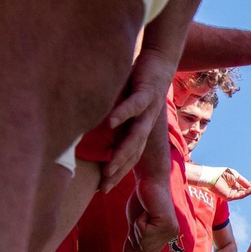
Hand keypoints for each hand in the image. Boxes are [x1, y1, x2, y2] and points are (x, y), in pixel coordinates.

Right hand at [99, 49, 175, 192]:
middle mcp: (145, 125)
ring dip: (122, 152)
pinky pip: (134, 106)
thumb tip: (90, 135)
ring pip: (136, 136)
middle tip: (104, 188)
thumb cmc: (136, 85)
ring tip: (109, 168)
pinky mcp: (148, 93)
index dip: (117, 174)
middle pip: (133, 153)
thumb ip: (110, 123)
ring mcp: (148, 111)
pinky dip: (123, 114)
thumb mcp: (123, 108)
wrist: (160, 62)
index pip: (128, 157)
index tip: (102, 189)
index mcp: (139, 130)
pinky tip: (110, 123)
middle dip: (118, 172)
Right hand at [122, 145, 179, 251]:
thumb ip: (132, 240)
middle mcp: (172, 234)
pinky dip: (140, 220)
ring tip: (146, 212)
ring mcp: (171, 229)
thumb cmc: (141, 200)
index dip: (137, 239)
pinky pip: (144, 231)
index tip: (141, 220)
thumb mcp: (135, 223)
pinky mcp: (166, 222)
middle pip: (145, 250)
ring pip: (144, 242)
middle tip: (143, 216)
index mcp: (166, 236)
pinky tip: (148, 210)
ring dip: (138, 225)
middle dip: (137, 233)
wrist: (147, 181)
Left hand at [200, 166, 250, 200]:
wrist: (212, 177)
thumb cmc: (222, 174)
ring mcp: (232, 194)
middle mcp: (234, 189)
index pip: (245, 184)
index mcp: (235, 183)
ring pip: (245, 193)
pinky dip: (247, 192)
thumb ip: (243, 181)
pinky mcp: (229, 197)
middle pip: (246, 190)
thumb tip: (250, 185)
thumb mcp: (235, 175)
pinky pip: (240, 195)